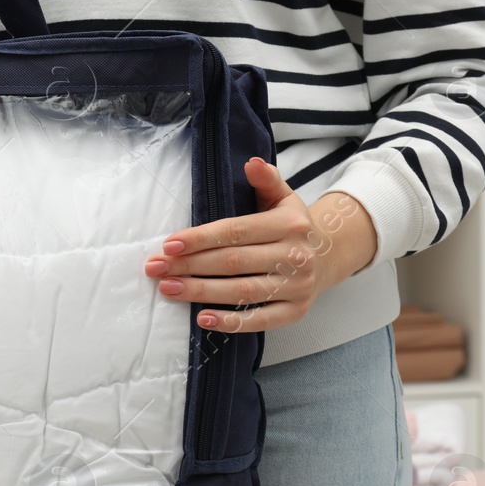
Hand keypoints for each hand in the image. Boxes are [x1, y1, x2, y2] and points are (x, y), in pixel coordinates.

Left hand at [143, 158, 377, 332]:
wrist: (327, 257)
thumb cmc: (291, 226)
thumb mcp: (283, 197)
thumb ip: (266, 180)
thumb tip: (252, 163)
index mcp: (289, 225)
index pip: (236, 232)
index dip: (200, 238)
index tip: (168, 245)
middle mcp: (296, 256)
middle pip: (233, 263)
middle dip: (190, 266)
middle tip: (156, 269)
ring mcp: (297, 286)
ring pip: (242, 291)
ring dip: (201, 292)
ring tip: (168, 289)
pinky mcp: (295, 312)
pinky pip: (260, 320)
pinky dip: (231, 322)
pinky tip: (202, 319)